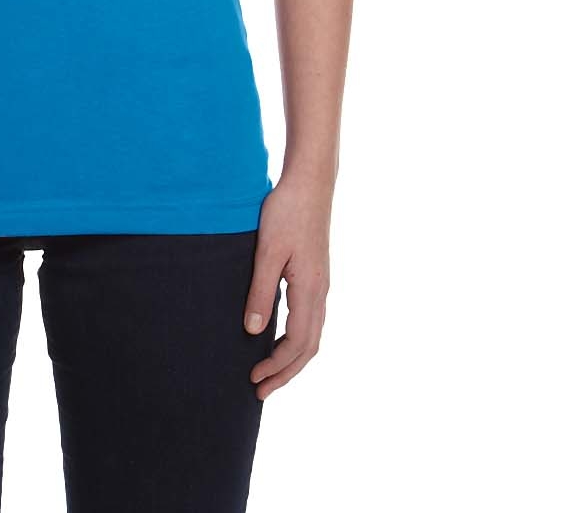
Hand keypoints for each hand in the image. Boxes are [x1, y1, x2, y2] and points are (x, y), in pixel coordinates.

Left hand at [243, 170, 331, 400]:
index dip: (276, 365)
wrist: (309, 182)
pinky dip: (296, 339)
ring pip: (312, 334)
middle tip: (259, 391)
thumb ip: (261, 291)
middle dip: (285, 372)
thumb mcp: (267, 251)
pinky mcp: (316, 274)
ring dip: (291, 358)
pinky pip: (310, 319)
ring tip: (269, 373)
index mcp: (310, 289)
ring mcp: (321, 283)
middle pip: (309, 347)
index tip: (253, 378)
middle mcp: (321, 291)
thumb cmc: (286, 211)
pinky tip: (278, 337)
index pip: (297, 343)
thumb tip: (253, 331)